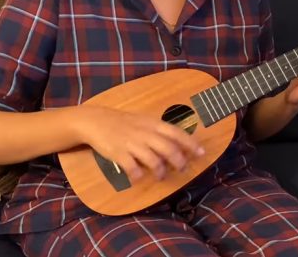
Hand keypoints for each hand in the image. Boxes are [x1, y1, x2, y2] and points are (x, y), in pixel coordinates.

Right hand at [77, 106, 204, 182]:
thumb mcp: (144, 121)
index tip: (201, 153)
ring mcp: (132, 143)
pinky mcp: (118, 153)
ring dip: (160, 172)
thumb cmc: (123, 122)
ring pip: (153, 160)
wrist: (96, 121)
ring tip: (161, 176)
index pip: (177, 133)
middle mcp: (145, 133)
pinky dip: (138, 175)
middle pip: (169, 149)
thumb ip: (160, 131)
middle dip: (179, 161)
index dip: (191, 144)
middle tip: (183, 168)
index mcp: (153, 124)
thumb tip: (179, 143)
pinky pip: (132, 168)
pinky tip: (138, 176)